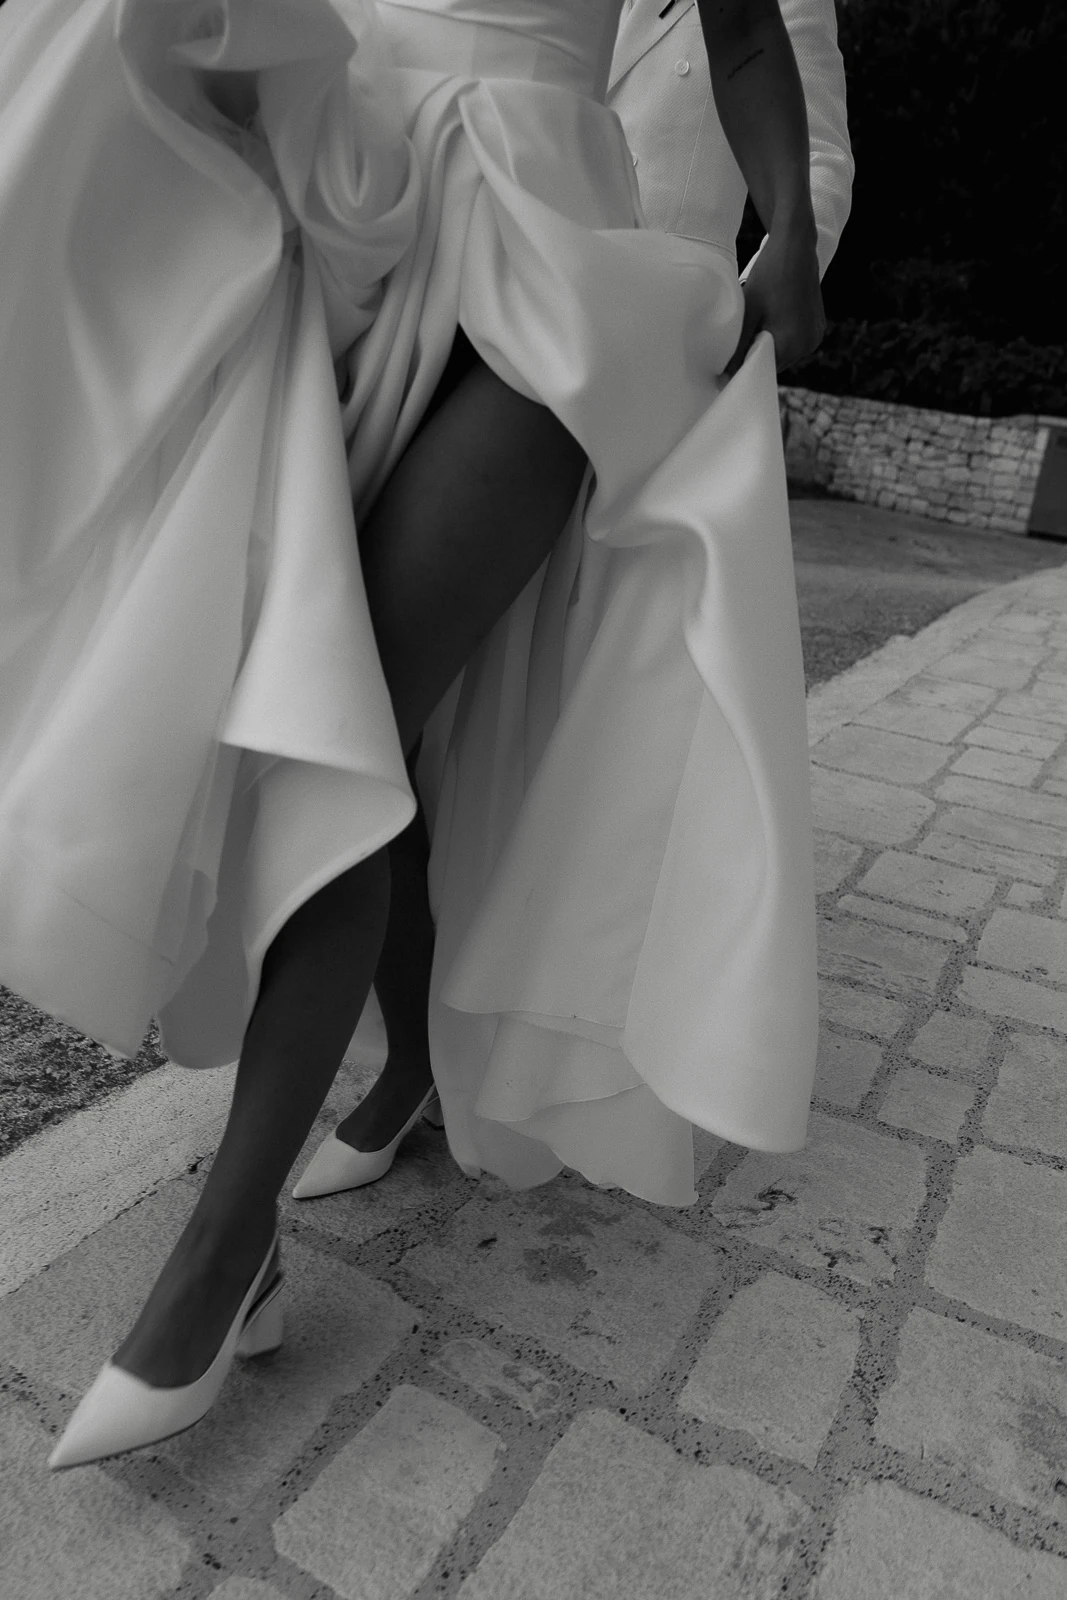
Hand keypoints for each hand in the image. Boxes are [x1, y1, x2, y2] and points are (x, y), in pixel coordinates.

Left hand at [724, 222, 825, 377]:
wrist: (795, 246)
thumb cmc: (769, 275)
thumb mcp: (747, 313)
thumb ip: (737, 349)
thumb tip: (725, 377)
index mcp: (791, 344)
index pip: (762, 370)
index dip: (743, 368)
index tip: (727, 363)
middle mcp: (808, 345)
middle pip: (775, 364)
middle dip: (756, 356)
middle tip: (739, 340)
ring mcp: (815, 335)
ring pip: (785, 353)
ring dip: (769, 346)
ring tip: (756, 325)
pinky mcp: (818, 326)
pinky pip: (795, 342)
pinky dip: (781, 337)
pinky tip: (771, 318)